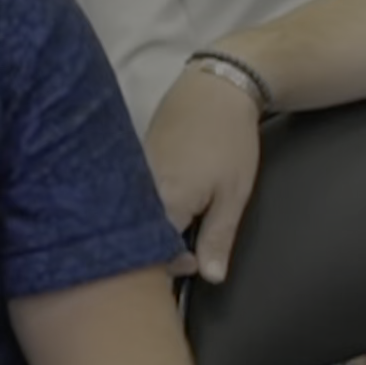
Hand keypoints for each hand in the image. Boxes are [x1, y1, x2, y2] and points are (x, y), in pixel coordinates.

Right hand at [148, 66, 268, 280]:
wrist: (215, 88)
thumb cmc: (229, 139)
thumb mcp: (234, 194)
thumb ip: (218, 239)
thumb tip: (210, 277)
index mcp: (165, 202)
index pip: (154, 254)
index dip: (173, 265)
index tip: (194, 261)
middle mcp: (139, 190)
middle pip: (136, 236)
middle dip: (155, 248)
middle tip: (183, 246)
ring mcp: (132, 174)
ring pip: (133, 215)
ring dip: (149, 225)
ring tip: (173, 219)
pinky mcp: (132, 161)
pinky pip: (131, 195)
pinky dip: (144, 205)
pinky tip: (162, 199)